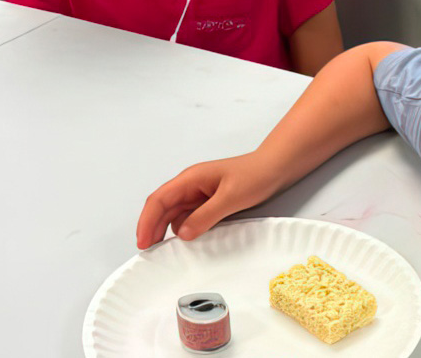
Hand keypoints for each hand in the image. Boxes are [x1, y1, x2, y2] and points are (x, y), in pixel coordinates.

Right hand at [135, 153, 278, 248]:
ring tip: (167, 251)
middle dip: (153, 229)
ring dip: (170, 230)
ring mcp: (200, 193)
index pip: (159, 200)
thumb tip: (183, 234)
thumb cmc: (256, 175)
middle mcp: (191, 185)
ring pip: (176, 214)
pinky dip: (187, 229)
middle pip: (163, 208)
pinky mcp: (209, 201)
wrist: (277, 167)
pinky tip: (190, 241)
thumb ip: (206, 215)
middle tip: (150, 253)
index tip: (143, 242)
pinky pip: (191, 217)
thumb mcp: (231, 197)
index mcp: (191, 179)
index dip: (146, 221)